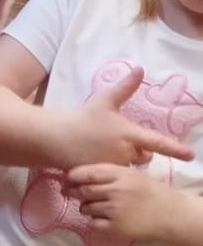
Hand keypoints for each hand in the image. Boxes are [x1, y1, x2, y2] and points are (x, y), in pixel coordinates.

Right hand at [56, 65, 195, 170]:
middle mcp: (124, 153)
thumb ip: (125, 88)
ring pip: (128, 167)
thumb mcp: (105, 100)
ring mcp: (112, 166)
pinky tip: (97, 159)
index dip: (175, 149)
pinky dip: (110, 170)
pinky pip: (113, 176)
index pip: (157, 142)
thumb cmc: (82, 118)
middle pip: (142, 156)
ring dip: (123, 161)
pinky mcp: (100, 176)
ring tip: (105, 150)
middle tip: (120, 142)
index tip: (191, 156)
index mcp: (128, 134)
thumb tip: (140, 69)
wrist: (55, 138)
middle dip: (137, 151)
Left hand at [63, 163, 174, 242]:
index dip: (74, 176)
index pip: (89, 173)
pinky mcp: (114, 227)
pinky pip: (92, 223)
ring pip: (85, 208)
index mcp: (121, 174)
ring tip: (100, 207)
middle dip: (75, 192)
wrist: (168, 214)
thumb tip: (75, 175)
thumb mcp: (131, 175)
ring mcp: (115, 210)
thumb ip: (108, 174)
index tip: (68, 179)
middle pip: (83, 191)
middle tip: (73, 193)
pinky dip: (95, 222)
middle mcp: (117, 190)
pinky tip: (106, 219)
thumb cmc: (148, 192)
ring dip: (86, 208)